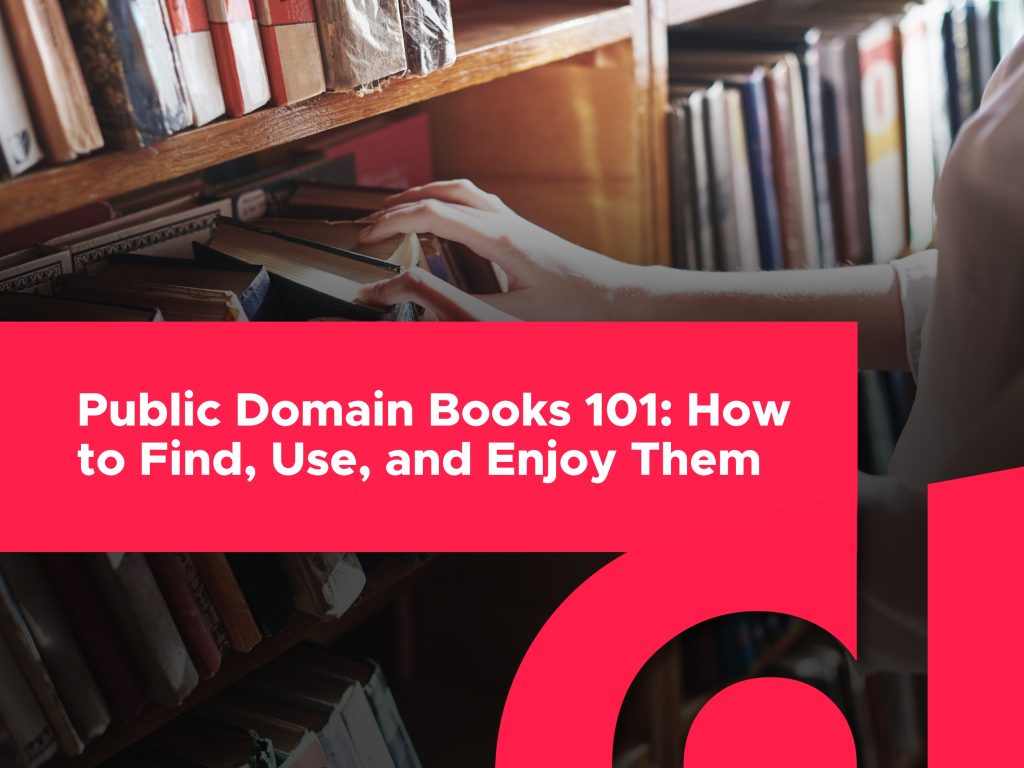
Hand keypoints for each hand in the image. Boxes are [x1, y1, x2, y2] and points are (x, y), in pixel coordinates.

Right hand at [355, 180, 636, 320]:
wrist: (624, 300)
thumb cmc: (576, 314)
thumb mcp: (513, 321)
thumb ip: (460, 310)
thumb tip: (417, 301)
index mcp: (499, 239)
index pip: (431, 213)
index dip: (390, 222)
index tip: (364, 238)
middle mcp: (506, 222)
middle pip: (442, 192)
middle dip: (399, 203)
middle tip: (369, 223)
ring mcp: (518, 223)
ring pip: (461, 191)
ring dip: (424, 197)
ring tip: (396, 213)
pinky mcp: (526, 232)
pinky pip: (478, 203)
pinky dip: (448, 204)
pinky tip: (444, 225)